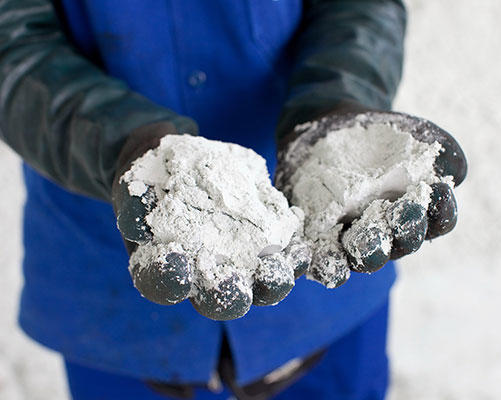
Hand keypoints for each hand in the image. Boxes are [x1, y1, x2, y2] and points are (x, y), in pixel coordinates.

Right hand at [112, 123, 309, 319]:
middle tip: (233, 282)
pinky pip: (283, 259)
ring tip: (279, 270)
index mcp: (164, 268)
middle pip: (217, 300)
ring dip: (270, 282)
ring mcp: (238, 266)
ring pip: (257, 288)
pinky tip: (302, 249)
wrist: (180, 165)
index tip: (177, 262)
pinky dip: (293, 257)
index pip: (163, 285)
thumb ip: (135, 201)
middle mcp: (204, 277)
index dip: (169, 279)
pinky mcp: (265, 248)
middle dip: (227, 296)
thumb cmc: (152, 179)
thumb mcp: (136, 183)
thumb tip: (135, 221)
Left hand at [275, 110, 466, 287]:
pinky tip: (319, 257)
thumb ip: (442, 150)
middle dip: (407, 230)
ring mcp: (355, 243)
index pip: (439, 219)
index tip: (440, 189)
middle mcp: (390, 235)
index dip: (442, 208)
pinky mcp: (319, 243)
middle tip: (404, 212)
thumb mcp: (415, 133)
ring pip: (365, 258)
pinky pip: (324, 261)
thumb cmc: (383, 135)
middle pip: (404, 243)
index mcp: (419, 213)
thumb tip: (453, 173)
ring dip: (367, 253)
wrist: (332, 127)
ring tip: (364, 242)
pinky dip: (322, 263)